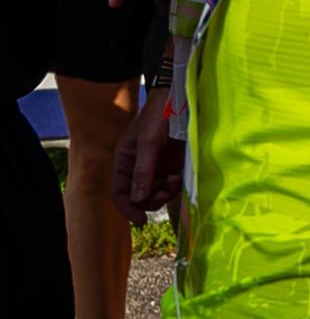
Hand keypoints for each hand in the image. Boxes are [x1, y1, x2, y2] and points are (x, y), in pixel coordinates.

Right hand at [114, 82, 182, 223]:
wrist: (180, 98)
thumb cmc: (158, 116)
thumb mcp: (148, 143)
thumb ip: (143, 170)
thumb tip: (138, 199)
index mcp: (125, 162)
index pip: (120, 192)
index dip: (128, 208)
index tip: (141, 220)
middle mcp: (139, 168)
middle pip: (140, 197)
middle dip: (151, 199)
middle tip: (165, 192)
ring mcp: (158, 167)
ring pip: (158, 193)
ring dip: (166, 192)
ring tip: (175, 179)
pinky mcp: (174, 165)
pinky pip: (173, 184)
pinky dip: (176, 184)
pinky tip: (180, 174)